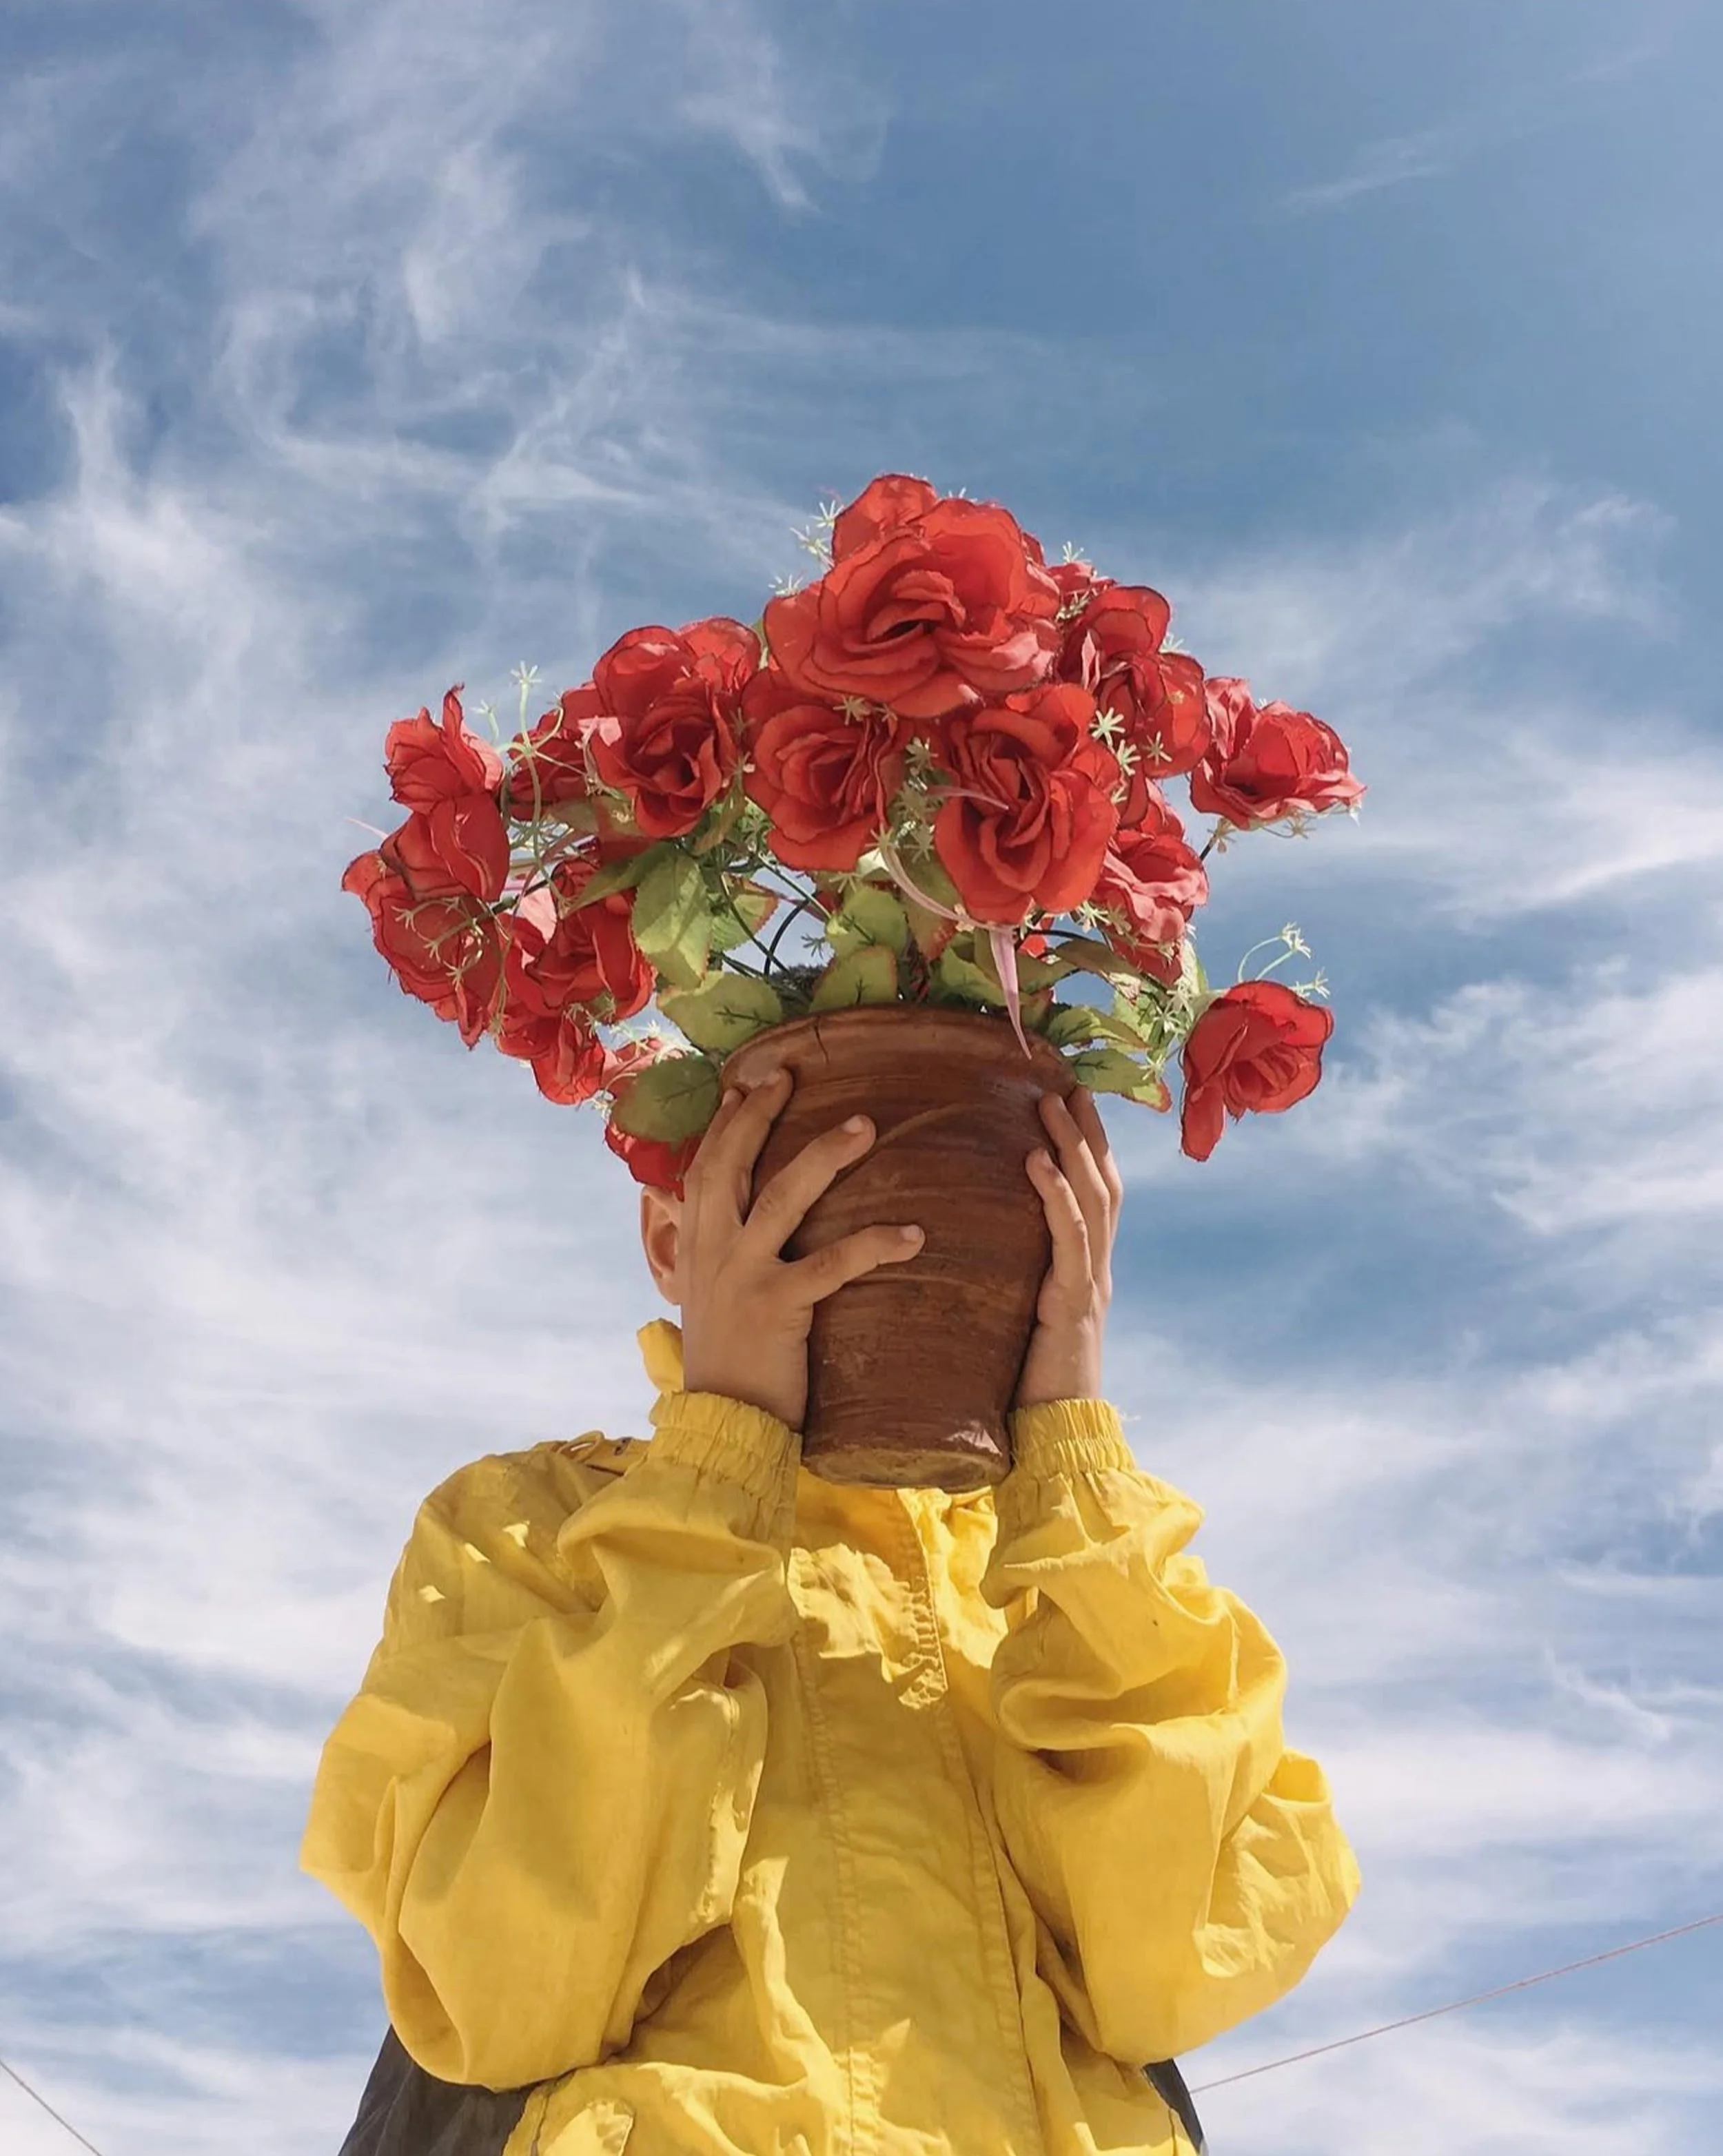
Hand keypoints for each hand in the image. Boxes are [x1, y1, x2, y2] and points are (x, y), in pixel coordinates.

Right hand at [676, 1067, 924, 1431]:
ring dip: (824, 1156)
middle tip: (792, 1075)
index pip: (704, 1167)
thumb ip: (717, 1256)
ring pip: (782, 1198)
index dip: (725, 1124)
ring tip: (865, 1125)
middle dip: (761, 1115)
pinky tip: (914, 1234)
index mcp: (696, 1246)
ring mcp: (743, 1276)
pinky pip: (832, 1265)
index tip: (746, 1084)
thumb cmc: (727, 1364)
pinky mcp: (778, 1308)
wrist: (722, 1424)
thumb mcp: (707, 1299)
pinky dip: (874, 1245)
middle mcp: (713, 1252)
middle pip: (733, 1164)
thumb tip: (728, 1221)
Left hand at [1017, 1087, 1121, 1409]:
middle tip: (1065, 1083)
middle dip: (1086, 1132)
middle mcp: (1096, 1271)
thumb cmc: (1027, 1385)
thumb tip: (973, 1246)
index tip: (1071, 1099)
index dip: (1088, 1147)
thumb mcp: (1020, 1319)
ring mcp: (1091, 1285)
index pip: (1094, 1196)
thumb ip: (1012, 1281)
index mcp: (1085, 1272)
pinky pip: (1070, 1240)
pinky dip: (1056, 1196)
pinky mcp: (1074, 1303)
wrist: (1054, 1440)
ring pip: (1092, 1201)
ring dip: (1072, 1147)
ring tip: (1050, 1103)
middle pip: (1102, 1185)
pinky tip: (1037, 1162)